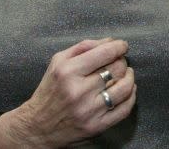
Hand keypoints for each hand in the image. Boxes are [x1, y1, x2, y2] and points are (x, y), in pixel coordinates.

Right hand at [0, 38, 135, 147]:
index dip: (119, 47)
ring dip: (129, 78)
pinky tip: (127, 90)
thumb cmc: (50, 90)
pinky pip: (124, 109)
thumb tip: (110, 41)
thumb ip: (83, 47)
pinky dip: (131, 97)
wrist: (37, 127)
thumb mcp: (58, 62)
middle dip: (122, 61)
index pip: (104, 53)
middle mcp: (79, 91)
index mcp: (68, 72)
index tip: (122, 46)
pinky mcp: (97, 126)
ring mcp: (89, 110)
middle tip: (120, 61)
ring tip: (126, 74)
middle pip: (116, 69)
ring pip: (124, 88)